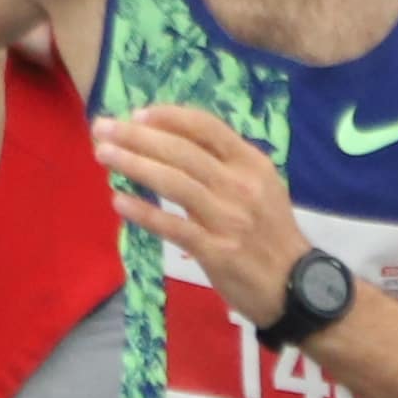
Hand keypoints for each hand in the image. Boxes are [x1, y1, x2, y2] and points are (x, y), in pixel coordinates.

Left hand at [91, 101, 314, 317]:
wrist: (295, 283)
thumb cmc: (270, 232)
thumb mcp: (261, 187)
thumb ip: (224, 166)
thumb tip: (172, 142)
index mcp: (253, 164)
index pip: (208, 128)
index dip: (169, 117)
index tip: (137, 114)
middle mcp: (242, 186)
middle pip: (183, 152)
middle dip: (138, 137)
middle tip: (102, 128)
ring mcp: (229, 219)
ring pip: (174, 183)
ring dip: (135, 165)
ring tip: (103, 154)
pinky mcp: (217, 250)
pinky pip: (173, 227)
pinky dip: (144, 212)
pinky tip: (119, 201)